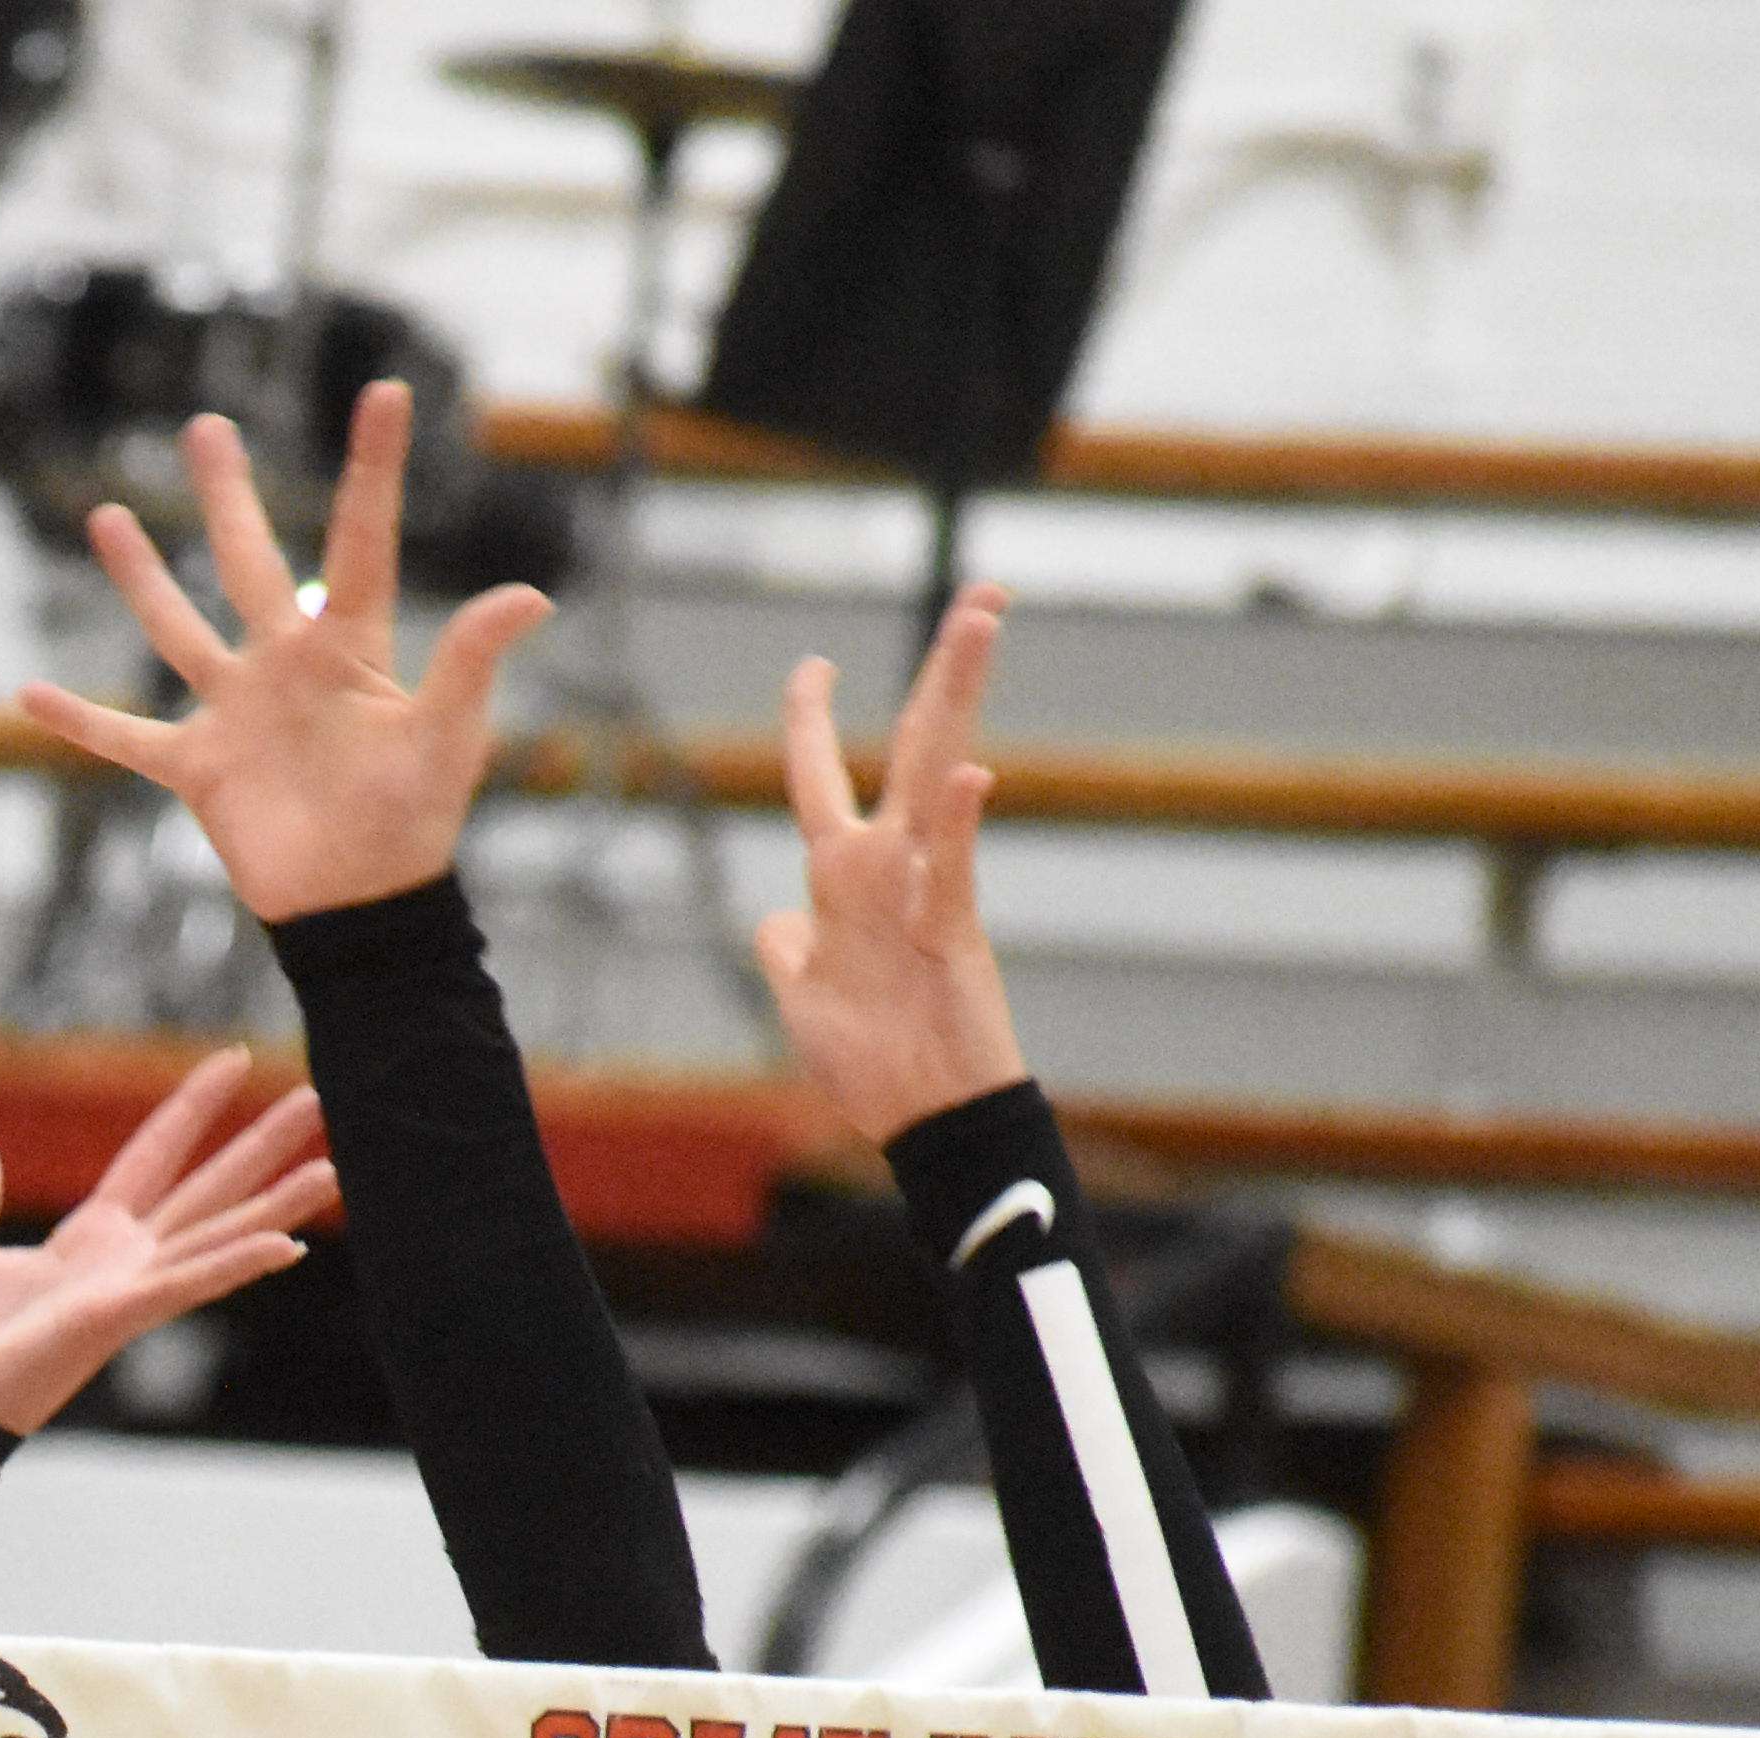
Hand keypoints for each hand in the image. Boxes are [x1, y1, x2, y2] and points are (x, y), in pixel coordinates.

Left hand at [0, 1048, 335, 1434]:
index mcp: (90, 1241)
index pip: (154, 1156)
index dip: (192, 1108)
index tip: (229, 1058)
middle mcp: (123, 1263)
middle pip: (207, 1191)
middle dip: (261, 1144)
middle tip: (315, 1097)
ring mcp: (128, 1291)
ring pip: (218, 1235)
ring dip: (277, 1204)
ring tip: (333, 1167)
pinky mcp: (117, 1318)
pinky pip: (188, 1284)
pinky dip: (236, 1264)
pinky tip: (290, 1245)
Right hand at [11, 380, 552, 921]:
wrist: (360, 910)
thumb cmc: (414, 822)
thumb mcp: (448, 736)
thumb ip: (471, 662)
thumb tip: (532, 596)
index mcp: (348, 647)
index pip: (362, 540)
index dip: (373, 467)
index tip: (386, 391)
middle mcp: (285, 664)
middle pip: (250, 562)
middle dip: (227, 496)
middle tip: (207, 427)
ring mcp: (235, 713)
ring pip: (178, 630)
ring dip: (141, 578)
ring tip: (106, 514)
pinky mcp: (198, 768)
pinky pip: (128, 739)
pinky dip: (80, 722)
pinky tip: (29, 693)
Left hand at [754, 586, 1030, 1144]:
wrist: (924, 1120)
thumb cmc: (871, 1063)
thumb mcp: (800, 997)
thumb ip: (785, 949)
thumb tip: (774, 922)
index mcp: (842, 881)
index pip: (820, 780)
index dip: (810, 722)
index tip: (813, 665)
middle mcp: (887, 868)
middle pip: (908, 746)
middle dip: (943, 669)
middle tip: (985, 594)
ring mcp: (923, 891)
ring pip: (937, 774)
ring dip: (955, 695)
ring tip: (982, 620)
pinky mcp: (953, 932)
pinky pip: (953, 869)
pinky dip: (956, 825)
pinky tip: (971, 776)